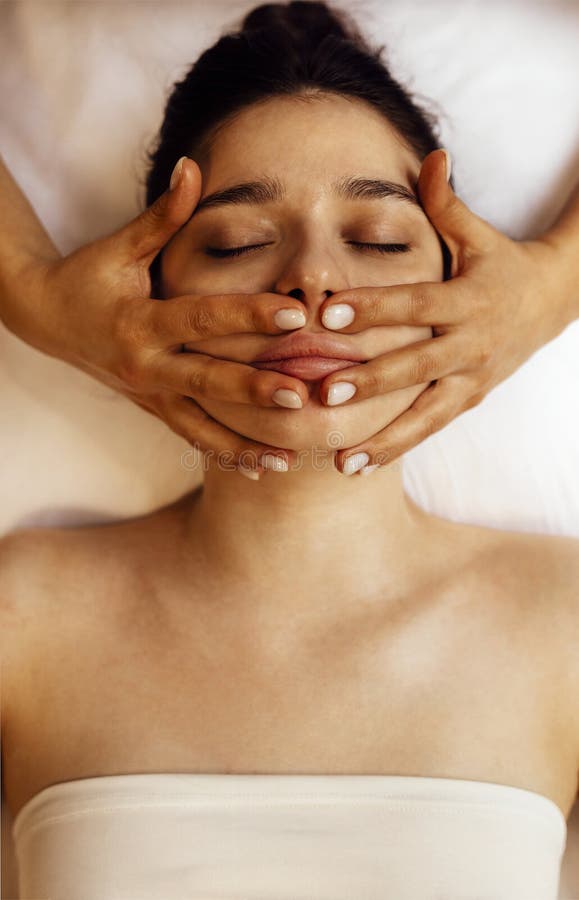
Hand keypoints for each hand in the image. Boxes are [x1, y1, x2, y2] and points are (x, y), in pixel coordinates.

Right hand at [13, 158, 311, 477]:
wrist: (47, 319)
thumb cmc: (91, 276)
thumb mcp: (122, 246)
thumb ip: (163, 215)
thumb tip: (192, 166)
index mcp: (141, 320)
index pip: (202, 318)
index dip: (247, 315)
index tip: (293, 315)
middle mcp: (146, 365)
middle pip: (207, 381)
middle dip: (254, 391)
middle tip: (300, 399)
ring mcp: (149, 394)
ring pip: (201, 425)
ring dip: (244, 444)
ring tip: (288, 459)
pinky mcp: (152, 409)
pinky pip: (191, 436)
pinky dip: (223, 453)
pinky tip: (258, 469)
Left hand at [317, 148, 567, 474]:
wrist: (552, 303)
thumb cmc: (501, 264)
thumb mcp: (479, 235)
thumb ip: (447, 203)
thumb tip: (430, 155)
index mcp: (467, 298)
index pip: (413, 303)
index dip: (372, 308)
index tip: (326, 314)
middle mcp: (470, 344)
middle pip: (416, 365)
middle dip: (371, 381)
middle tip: (325, 392)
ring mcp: (472, 379)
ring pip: (425, 414)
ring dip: (382, 438)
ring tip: (340, 461)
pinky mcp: (469, 401)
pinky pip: (429, 428)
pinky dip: (396, 448)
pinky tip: (358, 464)